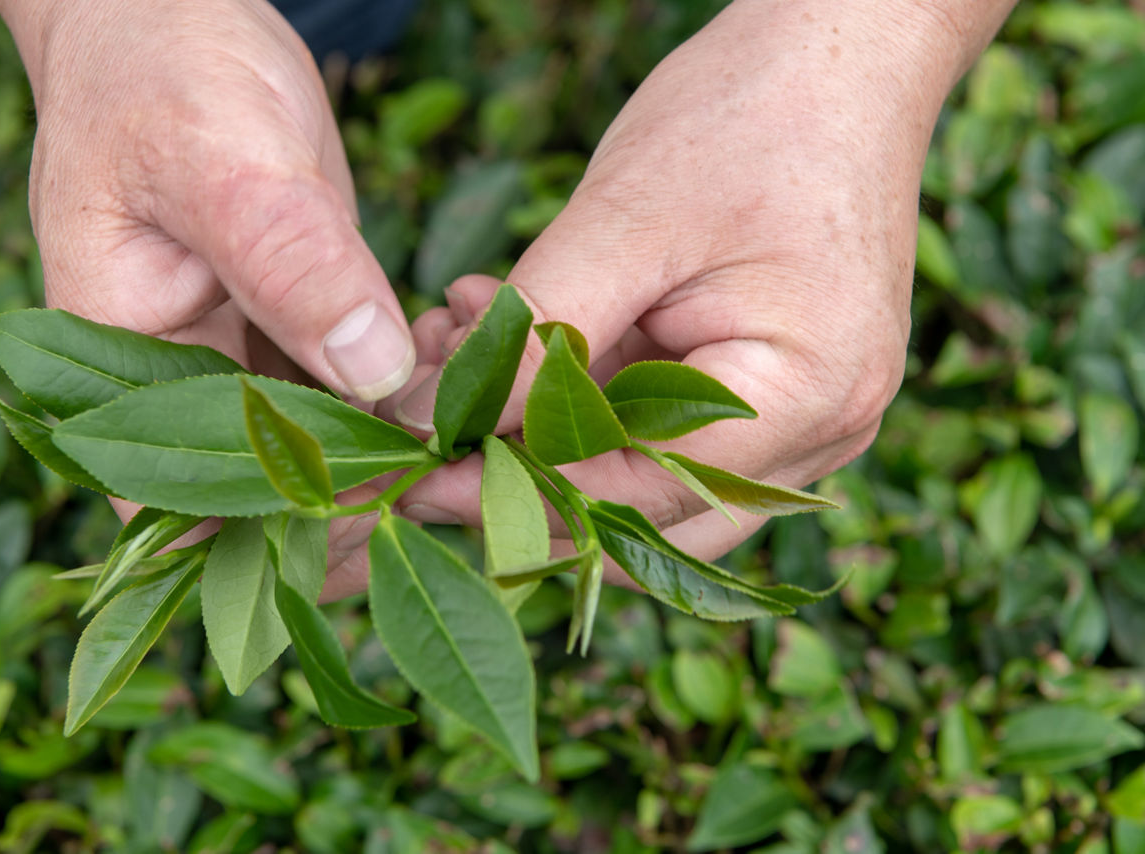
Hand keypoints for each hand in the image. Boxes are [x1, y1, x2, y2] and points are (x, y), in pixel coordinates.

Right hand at [0, 0, 415, 589]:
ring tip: (477, 394)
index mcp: (121, 369)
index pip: (194, 500)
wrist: (170, 19)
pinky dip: (415, 383)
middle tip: (468, 452)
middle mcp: (180, 383)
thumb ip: (289, 264)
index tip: (399, 504)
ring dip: (407, 437)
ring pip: (330, 445)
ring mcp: (242, 359)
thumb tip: (375, 373)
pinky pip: (360, 386)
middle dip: (375, 486)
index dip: (294, 528)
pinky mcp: (298, 328)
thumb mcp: (219, 157)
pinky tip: (467, 352)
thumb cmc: (160, 71)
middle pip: (275, 491)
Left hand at [391, 0, 1014, 576]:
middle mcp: (817, 431)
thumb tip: (432, 423)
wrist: (841, 52)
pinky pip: (657, 419)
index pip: (643, 497)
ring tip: (456, 342)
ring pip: (639, 471)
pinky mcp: (765, 387)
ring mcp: (796, 414)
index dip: (523, 497)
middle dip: (526, 472)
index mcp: (804, 397)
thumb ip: (534, 333)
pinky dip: (574, 386)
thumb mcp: (627, 222)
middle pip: (645, 514)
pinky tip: (505, 322)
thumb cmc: (753, 115)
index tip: (422, 477)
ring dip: (539, 421)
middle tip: (432, 418)